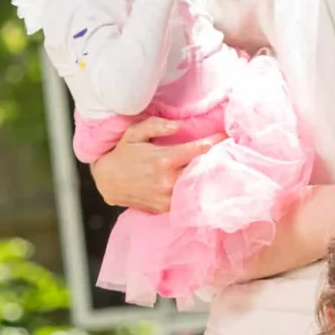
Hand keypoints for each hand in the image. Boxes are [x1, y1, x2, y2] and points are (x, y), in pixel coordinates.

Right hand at [91, 114, 217, 213]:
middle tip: (228, 153)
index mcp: (164, 159)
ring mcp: (167, 197)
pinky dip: (196, 191)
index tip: (226, 136)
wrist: (107, 181)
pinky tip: (202, 183)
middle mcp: (168, 181)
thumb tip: (179, 126)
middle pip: (204, 171)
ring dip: (208, 177)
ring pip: (198, 188)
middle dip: (217, 161)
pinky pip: (187, 199)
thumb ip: (156, 125)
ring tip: (219, 168)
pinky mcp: (165, 208)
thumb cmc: (122, 154)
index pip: (199, 150)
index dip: (215, 142)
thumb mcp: (134, 133)